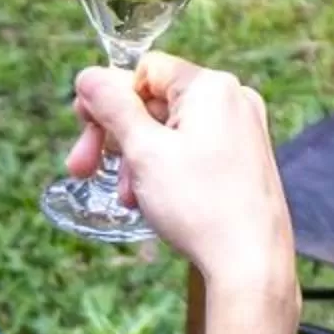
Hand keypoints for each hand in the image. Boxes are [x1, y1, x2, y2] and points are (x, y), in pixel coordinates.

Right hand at [66, 53, 296, 296]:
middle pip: (154, 101)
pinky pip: (192, 149)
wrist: (250, 263)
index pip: (144, 70)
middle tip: (82, 167)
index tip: (84, 128)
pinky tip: (150, 200)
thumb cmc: (201, 205)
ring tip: (128, 197)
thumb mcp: (144, 151)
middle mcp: (232, 99)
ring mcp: (242, 130)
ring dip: (137, 159)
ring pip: (170, 130)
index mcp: (210, 86)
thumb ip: (113, 107)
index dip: (108, 98)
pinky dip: (164, 169)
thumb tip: (89, 75)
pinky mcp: (244, 159)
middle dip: (116, 136)